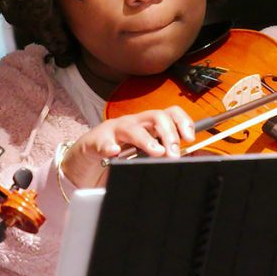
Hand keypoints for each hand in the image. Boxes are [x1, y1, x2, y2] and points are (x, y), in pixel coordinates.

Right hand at [60, 106, 195, 189]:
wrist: (86, 160)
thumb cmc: (118, 158)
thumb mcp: (144, 156)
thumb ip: (162, 156)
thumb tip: (187, 161)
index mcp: (147, 126)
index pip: (170, 114)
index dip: (183, 122)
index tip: (190, 138)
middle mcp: (133, 124)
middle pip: (155, 117)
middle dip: (168, 134)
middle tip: (174, 153)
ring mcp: (114, 131)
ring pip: (132, 127)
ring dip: (146, 139)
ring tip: (155, 151)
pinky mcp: (95, 142)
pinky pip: (102, 142)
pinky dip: (109, 146)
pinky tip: (114, 151)